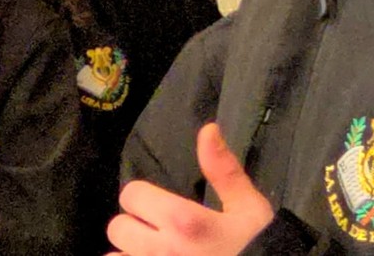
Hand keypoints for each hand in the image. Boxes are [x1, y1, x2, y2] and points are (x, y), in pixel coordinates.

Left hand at [107, 123, 274, 255]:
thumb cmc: (255, 244)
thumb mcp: (247, 205)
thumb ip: (223, 169)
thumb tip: (208, 129)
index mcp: (181, 220)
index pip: (133, 195)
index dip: (143, 197)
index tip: (159, 204)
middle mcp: (159, 249)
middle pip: (118, 227)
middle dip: (134, 225)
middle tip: (155, 230)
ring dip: (129, 251)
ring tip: (151, 251)